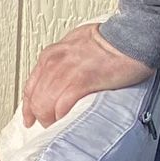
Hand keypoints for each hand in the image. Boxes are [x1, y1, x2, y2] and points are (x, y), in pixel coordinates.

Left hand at [20, 23, 151, 127]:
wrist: (131, 34)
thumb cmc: (112, 38)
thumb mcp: (78, 43)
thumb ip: (66, 60)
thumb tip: (65, 76)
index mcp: (51, 55)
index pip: (31, 87)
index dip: (29, 107)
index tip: (30, 118)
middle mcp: (53, 64)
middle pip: (35, 100)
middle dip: (41, 117)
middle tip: (52, 125)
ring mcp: (65, 74)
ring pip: (45, 107)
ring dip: (52, 120)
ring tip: (63, 126)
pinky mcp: (80, 83)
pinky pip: (61, 109)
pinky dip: (63, 119)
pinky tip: (69, 122)